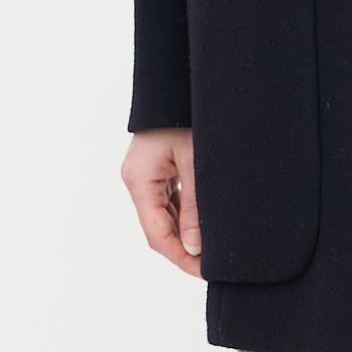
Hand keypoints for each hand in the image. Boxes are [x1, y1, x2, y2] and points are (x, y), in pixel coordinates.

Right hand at [122, 127, 201, 275]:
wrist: (179, 79)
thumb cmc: (188, 114)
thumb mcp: (197, 163)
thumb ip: (195, 207)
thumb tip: (195, 247)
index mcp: (139, 180)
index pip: (157, 235)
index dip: (181, 257)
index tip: (206, 272)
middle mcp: (136, 179)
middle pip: (158, 228)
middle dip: (185, 248)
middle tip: (215, 265)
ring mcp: (144, 174)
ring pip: (164, 215)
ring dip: (186, 231)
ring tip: (215, 246)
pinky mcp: (156, 167)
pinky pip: (169, 199)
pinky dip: (186, 213)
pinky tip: (206, 221)